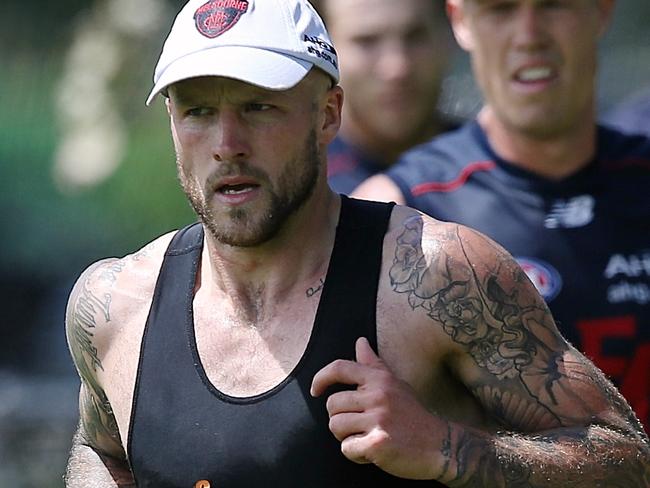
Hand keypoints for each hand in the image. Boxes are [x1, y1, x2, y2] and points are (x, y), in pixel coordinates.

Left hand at [310, 337, 444, 479]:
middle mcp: (378, 396)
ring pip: (336, 427)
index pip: (340, 368)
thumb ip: (373, 365)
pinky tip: (371, 452)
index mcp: (380, 380)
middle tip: (359, 426)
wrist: (440, 445)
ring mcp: (379, 419)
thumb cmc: (412, 414)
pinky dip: (355, 454)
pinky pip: (347, 449)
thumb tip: (360, 341)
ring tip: (365, 437)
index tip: (315, 390)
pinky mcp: (378, 444)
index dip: (321, 378)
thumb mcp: (395, 384)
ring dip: (346, 437)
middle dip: (339, 418)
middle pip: (331, 404)